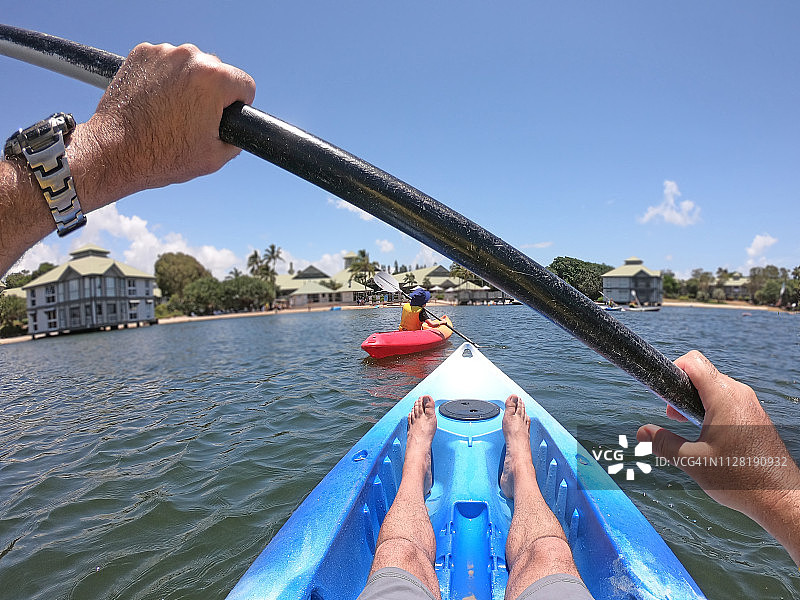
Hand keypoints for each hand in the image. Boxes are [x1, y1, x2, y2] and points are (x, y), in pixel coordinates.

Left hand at [72, 42, 255, 208]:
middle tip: (194, 119)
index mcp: (213, 79)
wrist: (115, 151)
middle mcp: (189, 57)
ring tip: (172, 112)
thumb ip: (236, 138)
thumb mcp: (216, 156)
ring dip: (188, 85)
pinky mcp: (141, 54)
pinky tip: (157, 101)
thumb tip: (239, 129)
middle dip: (211, 93)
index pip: (245, 84)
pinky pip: (166, 63)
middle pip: (217, 72)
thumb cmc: (163, 155)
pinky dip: (165, 78)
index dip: (239, 105)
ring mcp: (162, 52)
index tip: (224, 117)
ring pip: (190, 67)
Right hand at [637, 350, 799, 562]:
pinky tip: (708, 435)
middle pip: (702, 374)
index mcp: (724, 398)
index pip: (693, 362)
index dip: (672, 370)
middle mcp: (740, 395)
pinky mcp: (755, 416)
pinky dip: (711, 409)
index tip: (663, 392)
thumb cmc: (742, 479)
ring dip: (695, 401)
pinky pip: (728, 400)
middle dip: (681, 391)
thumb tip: (643, 433)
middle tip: (672, 417)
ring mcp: (750, 404)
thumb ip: (663, 443)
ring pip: (715, 388)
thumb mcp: (693, 461)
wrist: (780, 497)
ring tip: (688, 428)